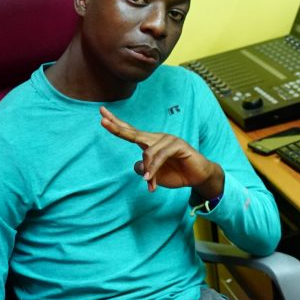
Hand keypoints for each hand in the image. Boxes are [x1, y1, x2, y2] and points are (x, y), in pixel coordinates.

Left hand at [100, 106, 223, 196]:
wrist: (198, 177)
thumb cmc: (177, 173)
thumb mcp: (155, 175)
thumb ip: (144, 170)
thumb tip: (138, 166)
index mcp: (150, 143)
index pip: (131, 132)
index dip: (117, 125)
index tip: (102, 116)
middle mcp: (158, 138)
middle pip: (135, 133)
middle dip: (118, 127)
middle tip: (102, 120)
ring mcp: (168, 140)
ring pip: (148, 152)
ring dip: (148, 171)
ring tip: (150, 183)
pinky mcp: (178, 145)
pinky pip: (161, 156)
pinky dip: (154, 168)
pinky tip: (150, 179)